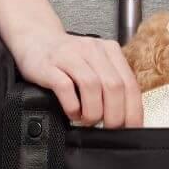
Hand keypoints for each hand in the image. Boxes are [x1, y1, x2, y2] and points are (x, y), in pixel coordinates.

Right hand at [9, 26, 143, 128]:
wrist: (35, 39)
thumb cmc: (68, 59)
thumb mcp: (95, 65)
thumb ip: (111, 84)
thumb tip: (126, 117)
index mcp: (109, 51)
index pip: (130, 83)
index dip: (133, 110)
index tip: (132, 127)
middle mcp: (92, 50)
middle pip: (114, 86)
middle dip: (114, 115)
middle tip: (109, 129)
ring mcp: (70, 56)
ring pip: (92, 86)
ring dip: (93, 112)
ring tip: (89, 121)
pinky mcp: (50, 65)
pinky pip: (65, 87)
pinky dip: (72, 106)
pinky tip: (73, 113)